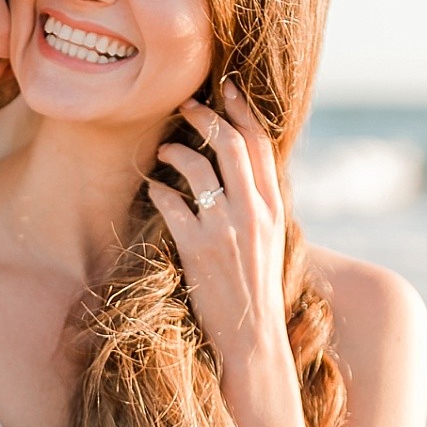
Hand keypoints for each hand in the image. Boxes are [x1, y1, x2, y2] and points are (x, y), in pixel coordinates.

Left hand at [146, 81, 295, 396]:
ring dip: (176, 151)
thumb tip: (240, 175)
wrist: (253, 338)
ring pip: (201, 167)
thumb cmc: (255, 291)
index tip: (226, 88)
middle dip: (206, 116)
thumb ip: (258, 205)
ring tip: (163, 150)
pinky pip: (173, 204)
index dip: (242, 110)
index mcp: (274, 205)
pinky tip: (152, 188)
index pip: (261, 143)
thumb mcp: (269, 241)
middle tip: (185, 105)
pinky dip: (159, 190)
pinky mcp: (199, 249)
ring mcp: (226, 228)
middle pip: (231, 143)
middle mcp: (254, 210)